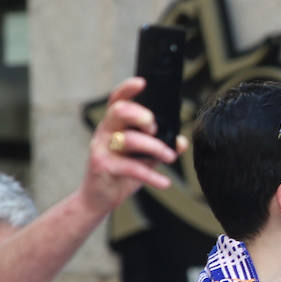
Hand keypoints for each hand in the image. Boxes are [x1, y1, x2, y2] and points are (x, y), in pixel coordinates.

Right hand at [82, 77, 183, 214]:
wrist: (99, 198)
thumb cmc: (122, 172)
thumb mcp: (144, 158)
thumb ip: (160, 146)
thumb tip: (181, 141)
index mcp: (114, 124)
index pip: (118, 100)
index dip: (127, 88)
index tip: (143, 82)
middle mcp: (105, 131)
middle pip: (119, 111)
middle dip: (141, 115)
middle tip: (155, 128)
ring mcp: (101, 148)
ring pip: (129, 139)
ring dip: (155, 147)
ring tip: (170, 157)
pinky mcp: (102, 166)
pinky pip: (131, 167)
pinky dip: (151, 175)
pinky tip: (164, 182)